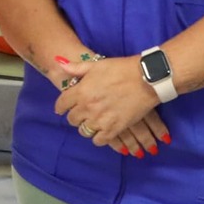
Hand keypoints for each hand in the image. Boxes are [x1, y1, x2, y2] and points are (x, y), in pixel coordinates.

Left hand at [53, 53, 168, 156]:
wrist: (145, 79)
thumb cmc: (121, 68)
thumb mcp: (97, 65)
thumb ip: (76, 68)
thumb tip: (58, 63)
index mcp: (81, 91)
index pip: (61, 104)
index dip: (61, 106)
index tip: (63, 108)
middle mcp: (87, 108)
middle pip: (72, 119)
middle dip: (75, 116)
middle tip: (81, 113)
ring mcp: (100, 120)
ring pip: (84, 131)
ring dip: (87, 127)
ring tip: (93, 122)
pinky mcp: (114, 129)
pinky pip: (99, 141)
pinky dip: (99, 137)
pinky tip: (102, 132)